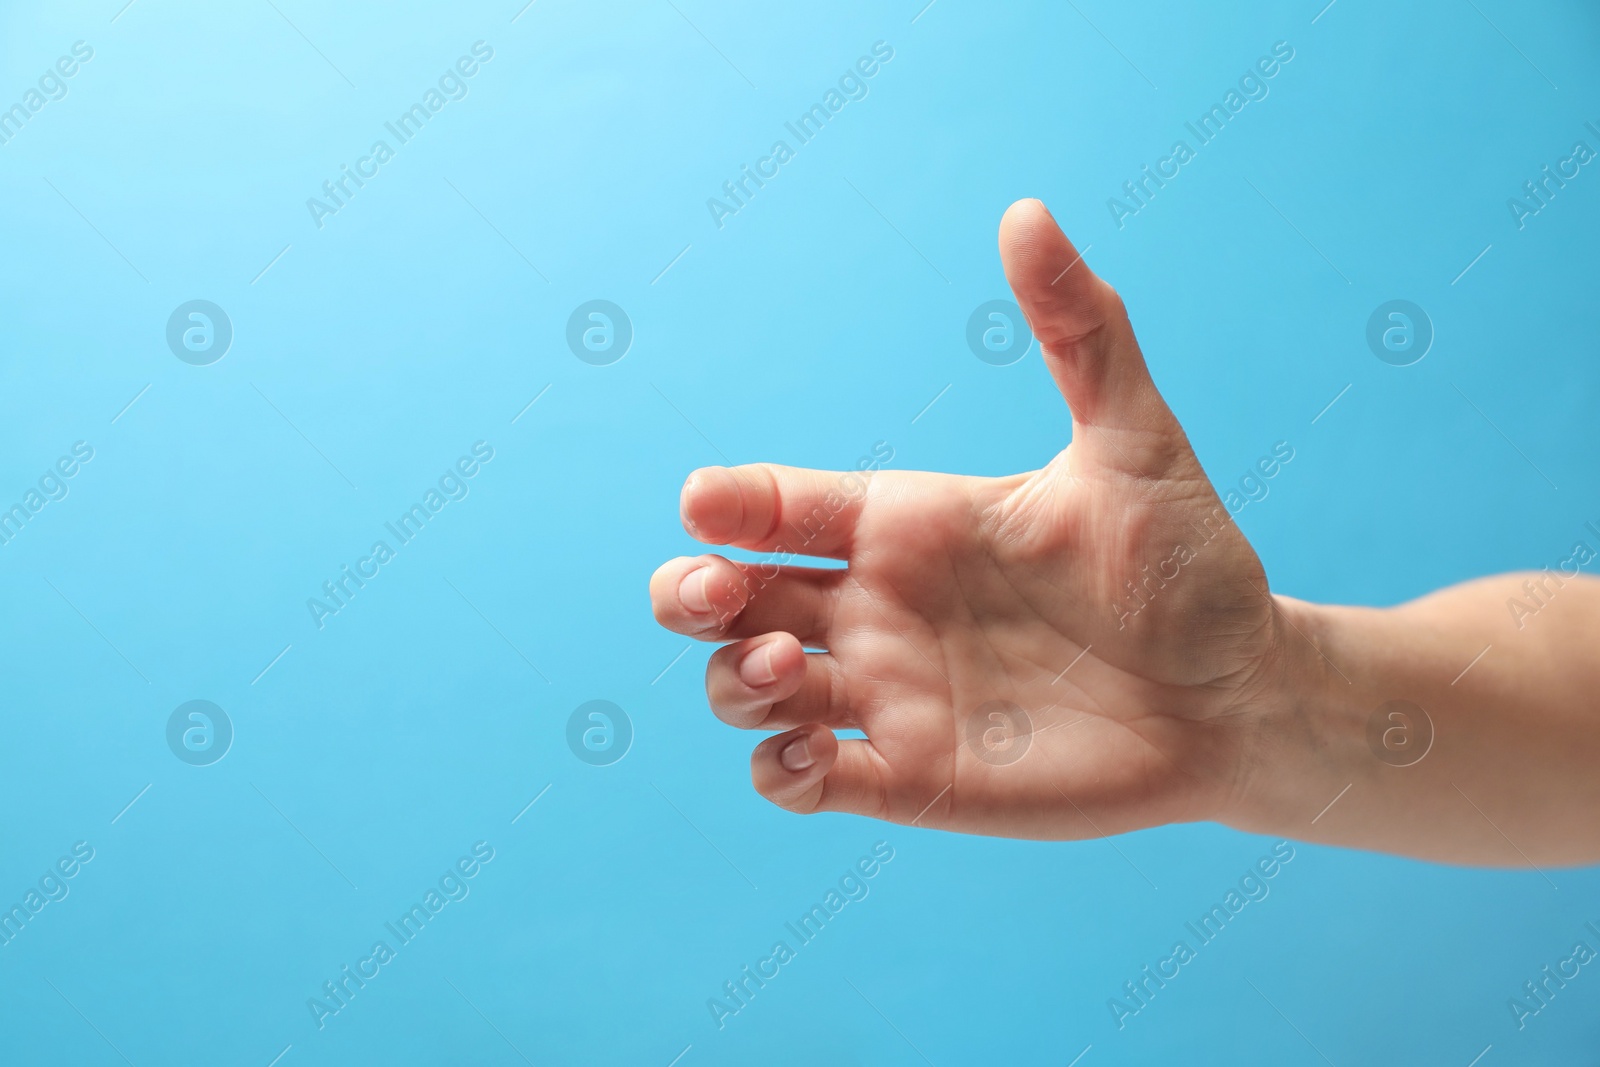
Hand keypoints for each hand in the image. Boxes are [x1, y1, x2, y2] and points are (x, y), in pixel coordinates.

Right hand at [649, 199, 1302, 839]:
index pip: (775, 506)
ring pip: (745, 688)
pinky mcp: (910, 780)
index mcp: (904, 524)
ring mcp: (886, 696)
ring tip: (791, 665)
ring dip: (732, 680)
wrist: (1240, 693)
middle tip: (717, 593)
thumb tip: (1029, 211)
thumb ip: (1079, 333)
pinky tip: (812, 751)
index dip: (724, 505)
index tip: (711, 505)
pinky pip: (800, 782)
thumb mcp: (1133, 443)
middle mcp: (876, 607)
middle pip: (723, 598)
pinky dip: (778, 771)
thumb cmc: (1189, 562)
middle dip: (687, 593)